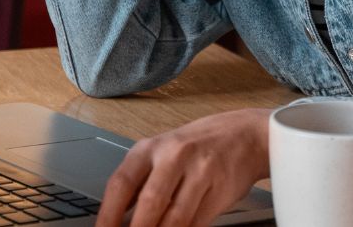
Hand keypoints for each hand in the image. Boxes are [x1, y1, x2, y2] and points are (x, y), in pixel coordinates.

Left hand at [96, 108, 270, 226]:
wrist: (244, 135)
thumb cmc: (196, 148)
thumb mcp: (161, 154)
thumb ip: (140, 183)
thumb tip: (116, 219)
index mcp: (150, 148)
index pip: (121, 184)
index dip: (108, 215)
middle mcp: (174, 155)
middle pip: (149, 203)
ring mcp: (201, 171)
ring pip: (175, 218)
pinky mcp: (221, 189)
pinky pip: (197, 222)